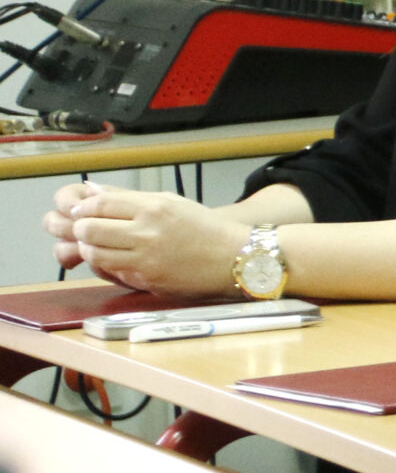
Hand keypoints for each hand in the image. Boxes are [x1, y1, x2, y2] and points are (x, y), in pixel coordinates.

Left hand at [45, 182, 248, 296]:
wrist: (236, 259)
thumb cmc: (206, 230)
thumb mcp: (172, 203)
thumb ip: (132, 199)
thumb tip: (93, 192)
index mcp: (154, 207)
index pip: (99, 204)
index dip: (84, 208)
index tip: (82, 211)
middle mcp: (147, 231)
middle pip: (89, 228)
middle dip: (82, 229)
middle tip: (87, 231)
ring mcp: (146, 257)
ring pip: (93, 253)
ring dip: (91, 249)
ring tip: (101, 246)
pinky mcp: (147, 279)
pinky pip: (111, 271)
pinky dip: (107, 265)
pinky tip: (117, 260)